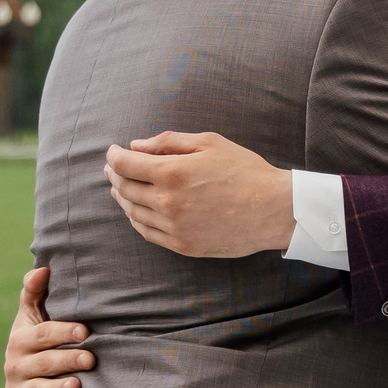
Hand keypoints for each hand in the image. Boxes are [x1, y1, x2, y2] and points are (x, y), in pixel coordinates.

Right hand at [6, 267, 93, 387]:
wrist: (25, 371)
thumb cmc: (38, 336)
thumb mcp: (33, 313)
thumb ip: (35, 291)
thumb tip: (43, 269)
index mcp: (19, 339)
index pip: (42, 335)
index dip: (63, 332)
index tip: (85, 331)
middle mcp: (14, 364)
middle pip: (44, 363)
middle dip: (67, 360)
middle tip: (91, 359)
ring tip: (77, 385)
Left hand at [104, 132, 293, 258]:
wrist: (274, 210)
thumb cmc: (245, 171)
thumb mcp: (210, 143)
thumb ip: (169, 142)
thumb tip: (136, 146)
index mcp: (172, 173)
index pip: (125, 165)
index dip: (115, 156)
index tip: (114, 151)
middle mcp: (168, 203)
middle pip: (125, 189)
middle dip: (115, 175)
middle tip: (113, 169)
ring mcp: (174, 228)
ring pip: (133, 213)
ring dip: (123, 198)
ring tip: (121, 189)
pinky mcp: (183, 246)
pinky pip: (148, 233)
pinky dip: (137, 220)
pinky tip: (137, 211)